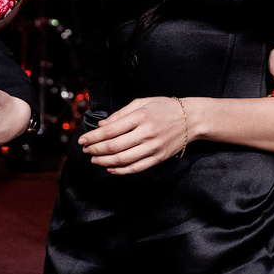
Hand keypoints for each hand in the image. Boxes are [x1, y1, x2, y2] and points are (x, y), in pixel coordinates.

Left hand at [78, 96, 193, 174]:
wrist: (191, 119)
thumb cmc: (164, 107)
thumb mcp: (142, 102)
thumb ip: (120, 114)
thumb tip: (101, 126)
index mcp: (140, 116)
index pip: (110, 130)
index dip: (93, 137)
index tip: (82, 140)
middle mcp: (146, 133)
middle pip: (114, 146)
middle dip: (95, 150)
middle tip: (85, 150)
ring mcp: (153, 147)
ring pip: (122, 159)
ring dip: (104, 161)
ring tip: (94, 160)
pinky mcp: (158, 158)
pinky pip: (135, 168)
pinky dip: (120, 171)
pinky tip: (110, 168)